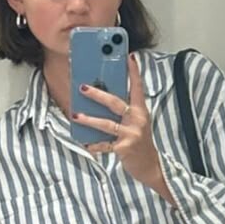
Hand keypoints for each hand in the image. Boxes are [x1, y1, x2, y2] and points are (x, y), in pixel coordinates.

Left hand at [73, 55, 165, 189]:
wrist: (149, 166)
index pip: (137, 88)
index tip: (129, 57)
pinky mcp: (124, 148)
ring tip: (75, 115)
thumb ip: (125, 111)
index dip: (133, 72)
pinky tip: (85, 143)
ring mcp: (131, 134)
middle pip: (116, 103)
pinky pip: (105, 144)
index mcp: (141, 111)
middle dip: (98, 95)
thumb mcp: (136, 123)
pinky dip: (94, 144)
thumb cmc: (139, 142)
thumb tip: (103, 98)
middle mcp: (137, 120)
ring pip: (107, 124)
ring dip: (89, 119)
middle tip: (83, 87)